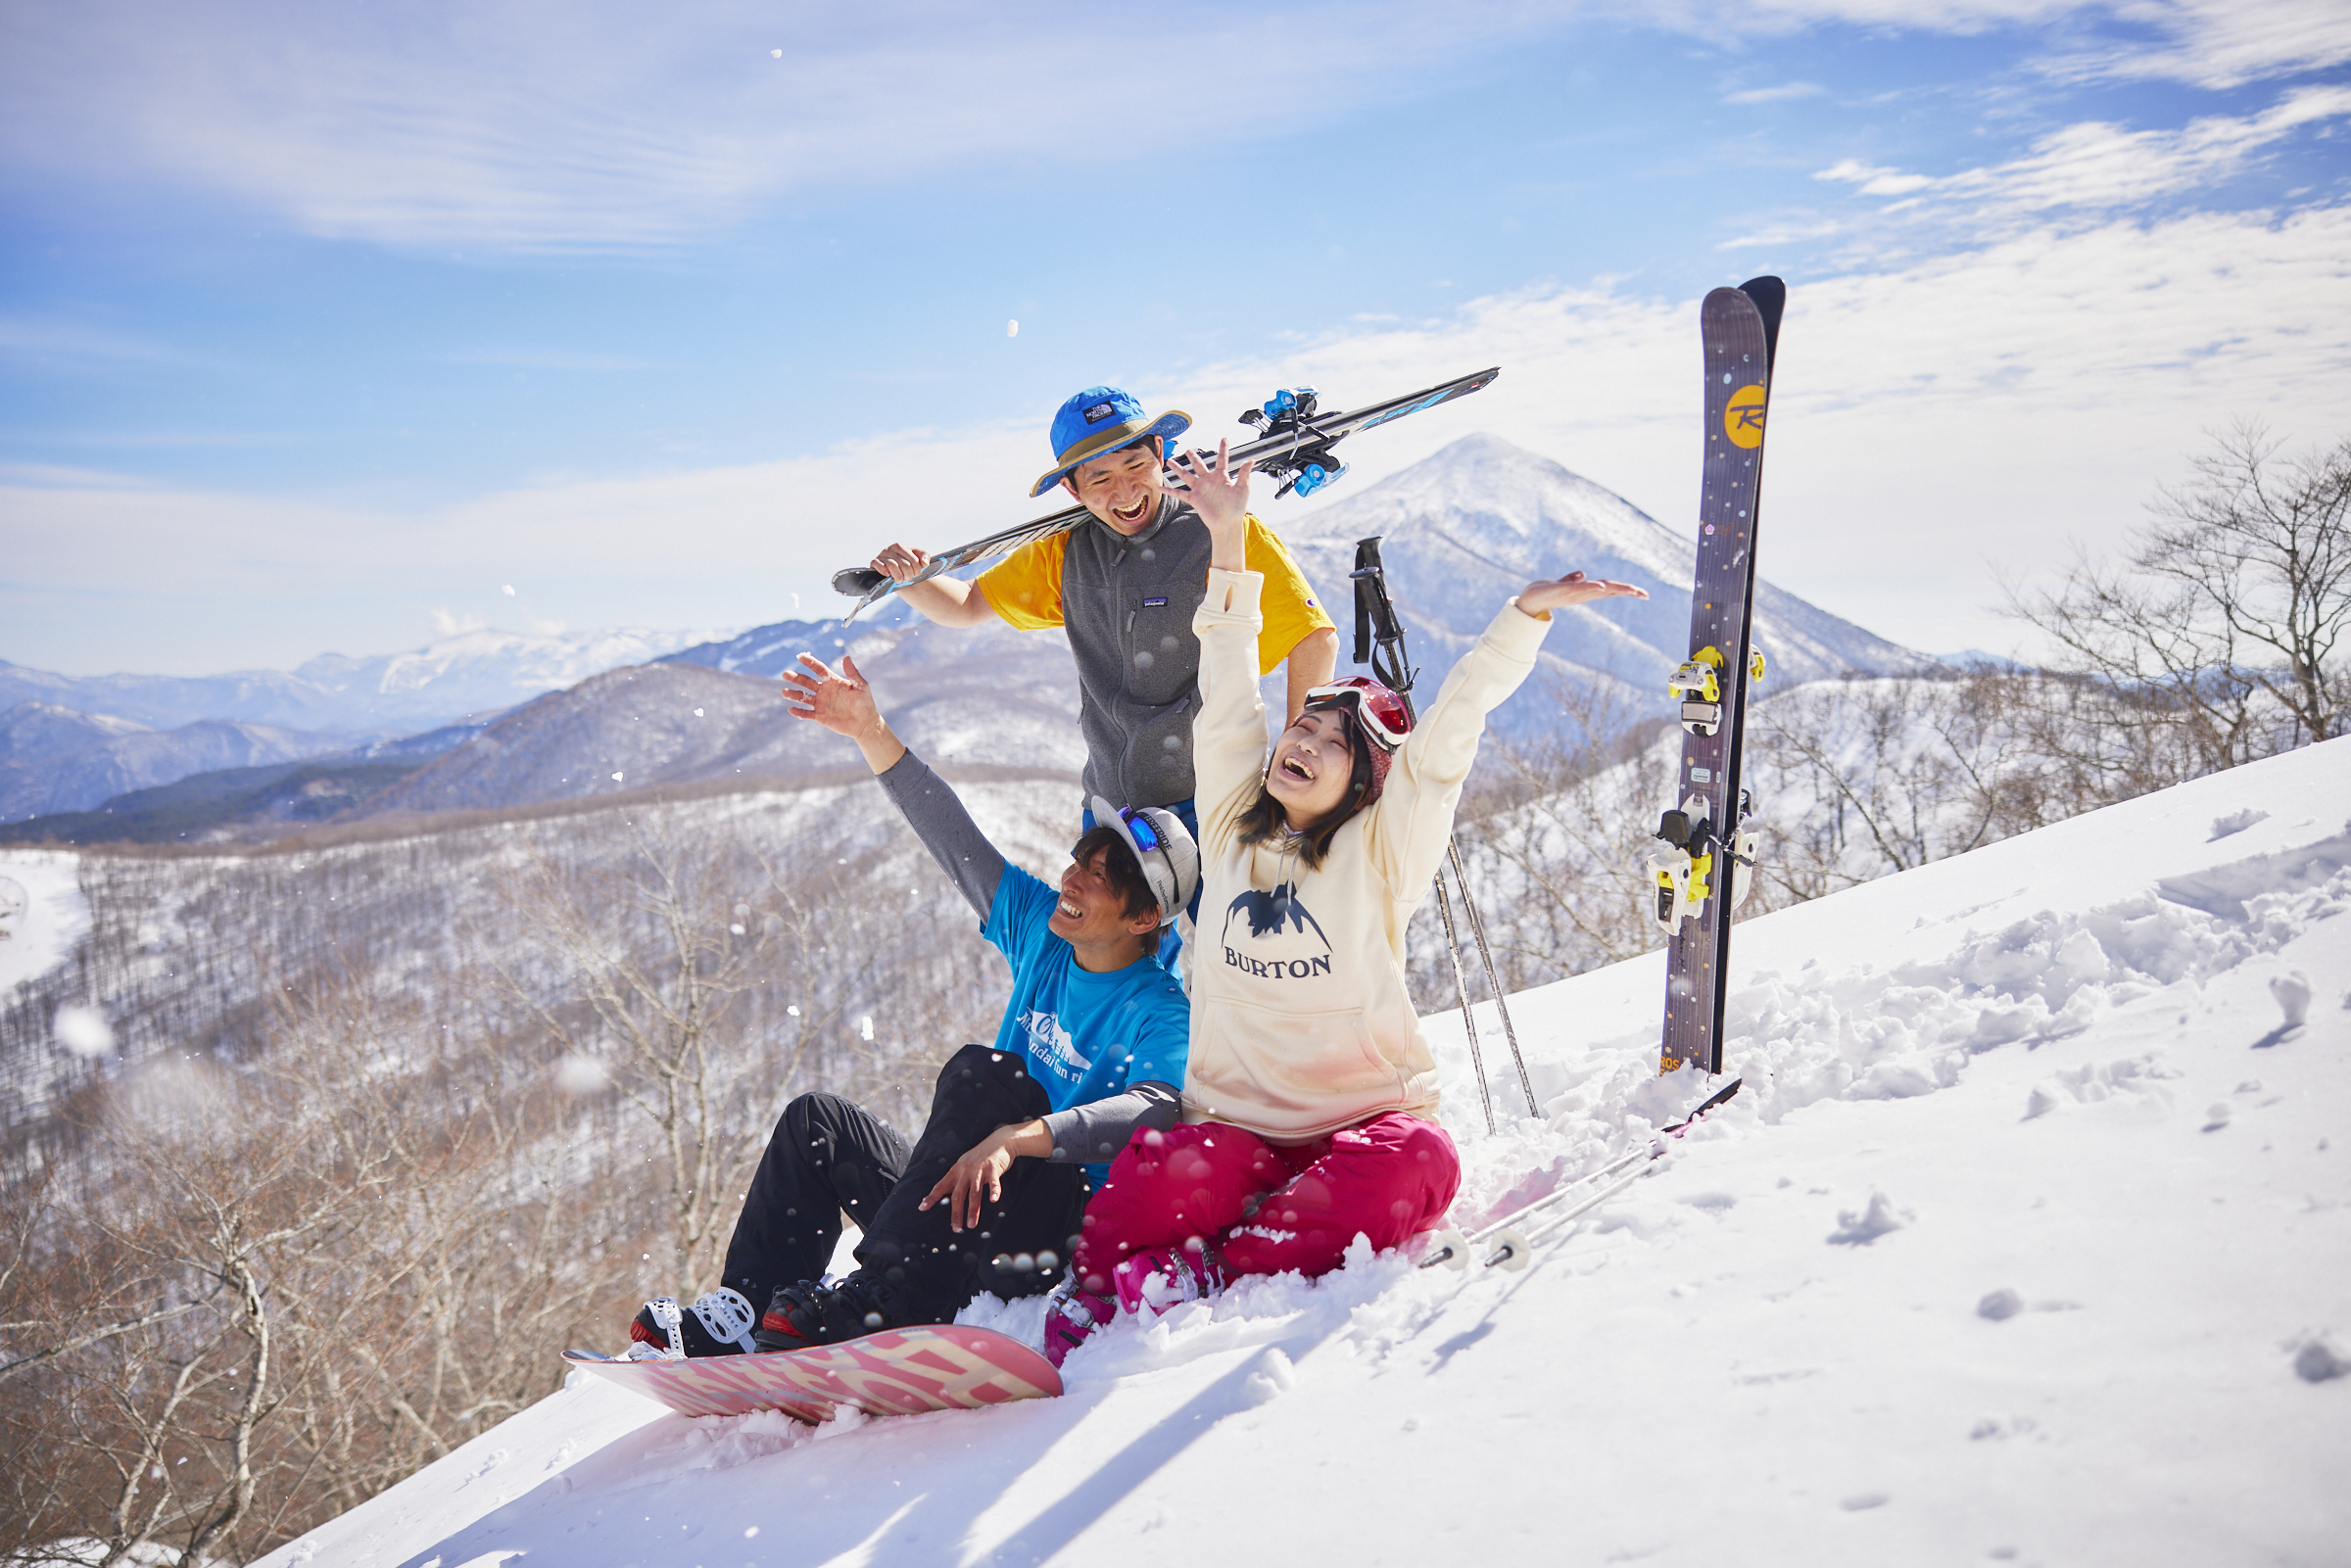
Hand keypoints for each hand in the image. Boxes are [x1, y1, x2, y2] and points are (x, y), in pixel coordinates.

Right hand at [780, 651, 880, 738]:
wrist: (865, 723)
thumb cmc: (865, 703)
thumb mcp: (861, 687)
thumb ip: (853, 674)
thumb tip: (846, 657)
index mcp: (833, 681)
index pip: (819, 669)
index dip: (810, 663)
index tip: (800, 656)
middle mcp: (824, 691)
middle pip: (806, 682)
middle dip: (796, 678)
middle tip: (785, 674)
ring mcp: (820, 703)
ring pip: (803, 697)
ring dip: (793, 694)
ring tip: (784, 692)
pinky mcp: (820, 716)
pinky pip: (806, 713)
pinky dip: (798, 712)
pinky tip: (791, 709)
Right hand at [871, 542, 930, 584]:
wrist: (895, 571)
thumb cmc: (906, 563)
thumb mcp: (917, 557)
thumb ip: (924, 556)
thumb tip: (925, 563)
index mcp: (900, 546)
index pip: (913, 561)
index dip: (917, 570)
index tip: (916, 574)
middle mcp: (890, 549)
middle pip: (904, 565)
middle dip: (908, 575)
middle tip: (908, 578)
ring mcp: (882, 555)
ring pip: (893, 566)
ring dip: (899, 576)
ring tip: (900, 580)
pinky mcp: (874, 562)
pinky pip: (877, 564)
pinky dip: (883, 570)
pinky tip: (888, 575)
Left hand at [920, 1125, 1023, 1232]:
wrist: (999, 1141)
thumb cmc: (980, 1156)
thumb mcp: (964, 1165)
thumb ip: (956, 1179)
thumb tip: (944, 1193)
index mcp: (956, 1171)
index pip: (941, 1186)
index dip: (931, 1197)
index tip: (922, 1208)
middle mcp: (965, 1171)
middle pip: (958, 1195)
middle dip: (956, 1213)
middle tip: (956, 1228)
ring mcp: (979, 1170)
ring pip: (974, 1193)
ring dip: (973, 1210)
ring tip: (971, 1225)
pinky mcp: (994, 1169)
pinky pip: (994, 1183)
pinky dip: (994, 1191)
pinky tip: (994, 1200)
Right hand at [1166, 438, 1253, 549]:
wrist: (1227, 523)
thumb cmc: (1237, 508)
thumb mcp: (1243, 488)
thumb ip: (1244, 473)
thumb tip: (1251, 460)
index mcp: (1222, 477)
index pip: (1222, 459)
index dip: (1223, 449)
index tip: (1224, 439)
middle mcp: (1209, 481)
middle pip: (1199, 465)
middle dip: (1193, 457)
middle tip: (1188, 450)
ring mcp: (1200, 489)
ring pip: (1186, 475)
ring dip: (1178, 468)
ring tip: (1170, 461)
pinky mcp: (1194, 499)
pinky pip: (1179, 493)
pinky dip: (1169, 491)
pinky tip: (1161, 488)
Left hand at [1518, 571, 1648, 616]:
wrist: (1527, 599)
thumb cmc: (1546, 593)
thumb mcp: (1562, 584)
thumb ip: (1572, 580)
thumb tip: (1583, 574)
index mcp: (1586, 592)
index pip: (1610, 589)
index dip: (1627, 590)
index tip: (1644, 594)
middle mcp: (1582, 594)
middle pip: (1609, 591)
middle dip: (1627, 592)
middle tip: (1644, 594)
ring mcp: (1573, 593)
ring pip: (1598, 590)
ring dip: (1614, 589)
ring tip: (1631, 590)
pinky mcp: (1562, 591)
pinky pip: (1579, 589)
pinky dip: (1591, 588)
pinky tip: (1601, 586)